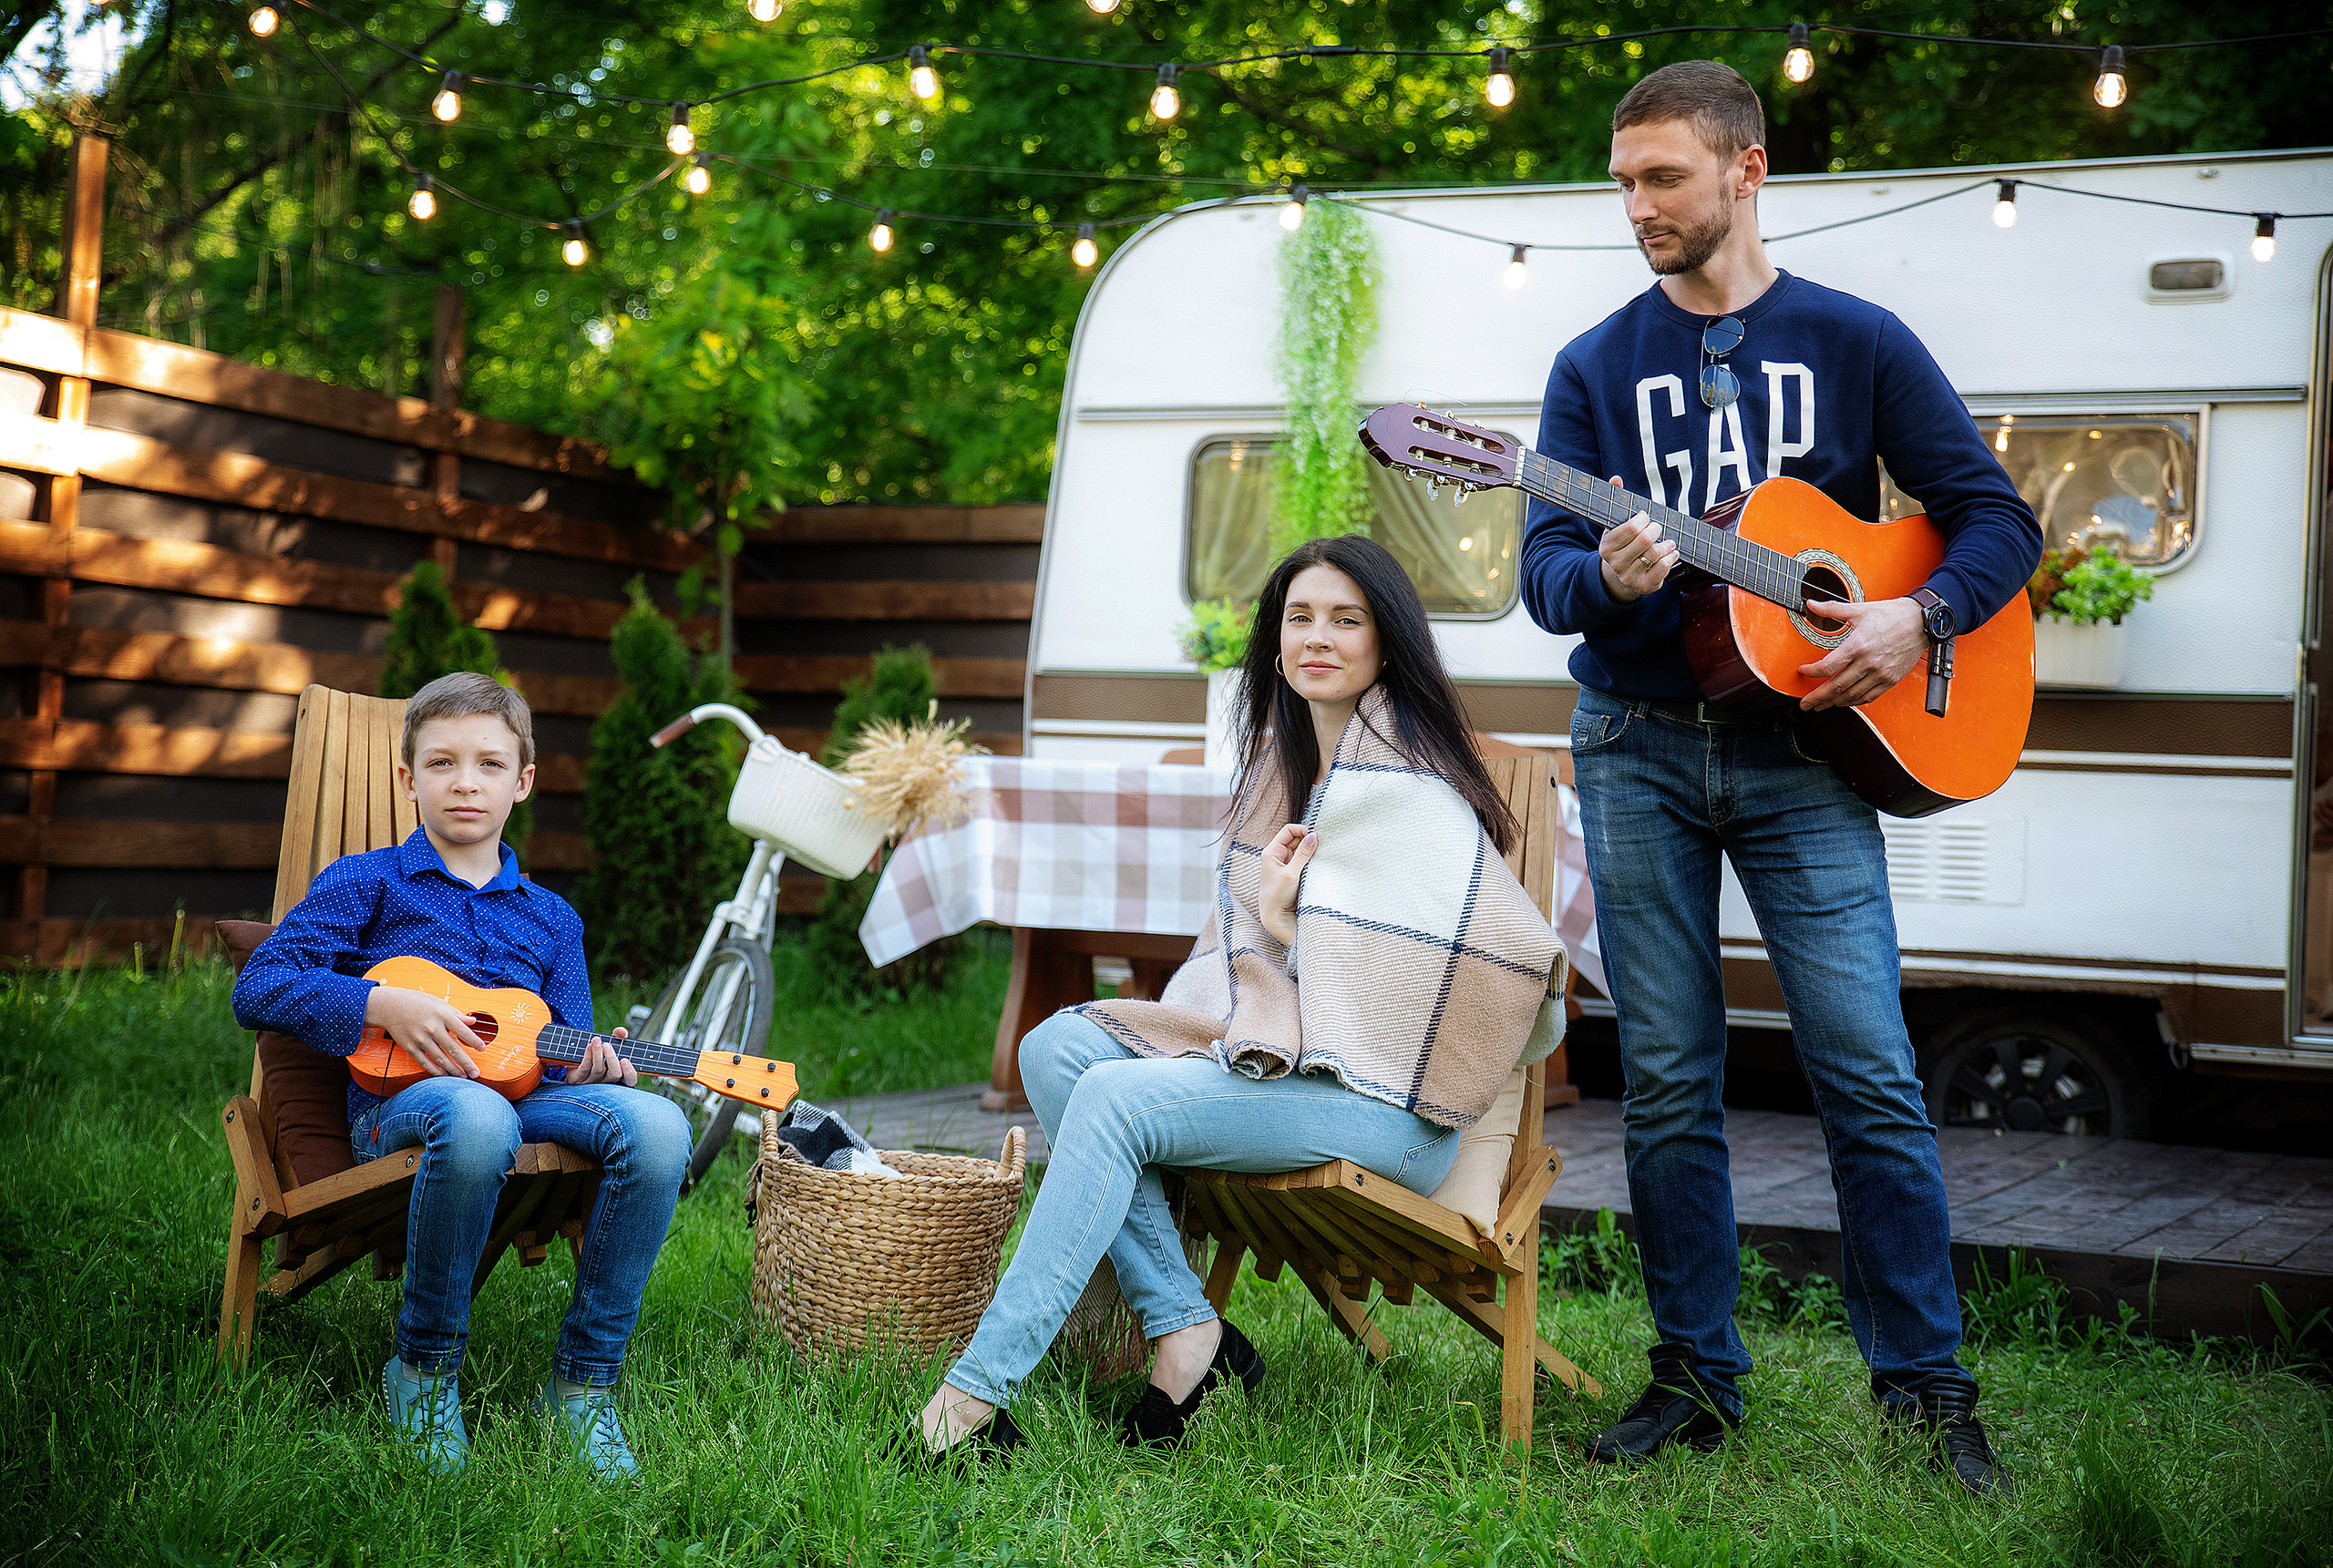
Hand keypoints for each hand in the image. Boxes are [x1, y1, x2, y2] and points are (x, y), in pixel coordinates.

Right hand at [364, 985, 483, 1078]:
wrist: (390, 1006)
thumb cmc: (418, 1003)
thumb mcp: (439, 1003)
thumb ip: (457, 1014)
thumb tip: (473, 1021)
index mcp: (442, 1015)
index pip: (463, 1031)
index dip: (474, 1041)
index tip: (482, 1049)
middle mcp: (432, 1028)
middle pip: (453, 1049)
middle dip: (466, 1063)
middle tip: (476, 1073)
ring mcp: (420, 1039)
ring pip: (440, 1058)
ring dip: (453, 1070)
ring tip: (463, 1076)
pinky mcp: (410, 1047)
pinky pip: (425, 1062)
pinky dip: (435, 1070)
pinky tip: (444, 1075)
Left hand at [567, 1026, 636, 1086]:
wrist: (575, 1063)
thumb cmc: (598, 1055)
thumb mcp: (610, 1045)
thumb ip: (619, 1037)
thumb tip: (621, 1032)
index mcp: (618, 1076)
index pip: (630, 1080)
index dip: (630, 1072)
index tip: (625, 1060)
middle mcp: (607, 1082)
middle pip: (615, 1074)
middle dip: (611, 1059)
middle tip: (607, 1045)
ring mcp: (593, 1082)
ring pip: (598, 1070)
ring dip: (597, 1053)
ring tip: (596, 1039)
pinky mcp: (578, 1080)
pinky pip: (584, 1069)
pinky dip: (587, 1056)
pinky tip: (589, 1046)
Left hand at [1257, 822, 1316, 947]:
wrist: (1275, 918)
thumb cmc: (1277, 896)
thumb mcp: (1291, 873)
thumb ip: (1303, 854)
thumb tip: (1313, 836)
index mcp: (1271, 852)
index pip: (1288, 830)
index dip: (1302, 829)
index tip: (1316, 835)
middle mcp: (1278, 856)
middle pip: (1296, 839)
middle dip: (1308, 840)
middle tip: (1323, 845)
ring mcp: (1286, 864)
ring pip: (1301, 850)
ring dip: (1311, 851)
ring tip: (1322, 854)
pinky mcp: (1294, 874)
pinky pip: (1304, 861)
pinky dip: (1311, 860)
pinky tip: (1319, 862)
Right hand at [1597, 477, 1677, 602]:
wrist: (1620, 576)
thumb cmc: (1622, 544)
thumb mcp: (1616, 524)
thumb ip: (1617, 501)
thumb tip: (1616, 478)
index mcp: (1606, 547)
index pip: (1631, 528)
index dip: (1643, 519)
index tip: (1645, 517)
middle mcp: (1616, 563)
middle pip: (1645, 540)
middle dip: (1656, 529)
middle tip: (1657, 527)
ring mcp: (1629, 577)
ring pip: (1656, 553)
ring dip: (1666, 544)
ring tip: (1668, 541)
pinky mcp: (1644, 586)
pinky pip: (1663, 569)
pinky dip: (1671, 558)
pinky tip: (1671, 552)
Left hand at [1797, 598, 1927, 710]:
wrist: (1922, 622)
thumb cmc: (1891, 615)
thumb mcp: (1859, 609)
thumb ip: (1832, 609)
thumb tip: (1810, 604)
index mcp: (1858, 645)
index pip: (1828, 666)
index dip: (1811, 672)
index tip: (1802, 672)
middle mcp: (1869, 663)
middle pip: (1836, 686)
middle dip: (1817, 697)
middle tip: (1804, 703)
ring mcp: (1880, 674)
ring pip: (1851, 695)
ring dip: (1833, 703)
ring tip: (1820, 705)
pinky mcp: (1890, 680)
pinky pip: (1869, 697)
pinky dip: (1854, 702)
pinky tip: (1844, 702)